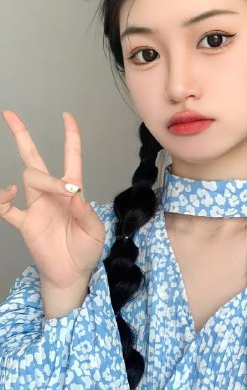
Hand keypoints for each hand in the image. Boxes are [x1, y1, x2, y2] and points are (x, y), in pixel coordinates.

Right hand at [1, 110, 105, 289]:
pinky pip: (6, 207)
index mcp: (73, 192)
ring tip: (61, 191)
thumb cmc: (86, 251)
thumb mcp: (95, 231)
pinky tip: (8, 194)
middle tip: (10, 115)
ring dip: (43, 178)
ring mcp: (36, 206)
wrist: (72, 274)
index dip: (70, 136)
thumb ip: (86, 212)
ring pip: (29, 176)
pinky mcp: (25, 223)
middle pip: (34, 158)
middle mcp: (52, 194)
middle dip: (22, 136)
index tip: (67, 116)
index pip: (71, 157)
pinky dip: (2, 200)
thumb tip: (75, 192)